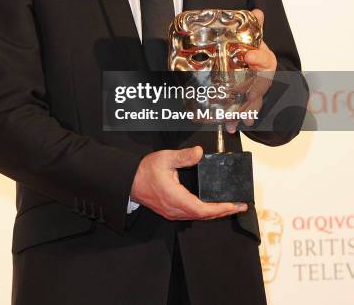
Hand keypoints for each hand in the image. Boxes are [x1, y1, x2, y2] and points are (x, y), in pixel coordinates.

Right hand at [130, 146, 247, 219]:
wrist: (129, 181)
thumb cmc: (145, 170)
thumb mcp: (165, 158)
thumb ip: (183, 156)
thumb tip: (199, 152)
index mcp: (176, 198)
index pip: (203, 209)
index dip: (221, 209)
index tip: (235, 205)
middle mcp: (175, 209)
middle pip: (204, 216)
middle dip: (223, 211)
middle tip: (239, 206)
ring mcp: (173, 212)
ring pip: (198, 217)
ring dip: (215, 213)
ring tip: (229, 206)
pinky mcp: (171, 211)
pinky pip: (192, 214)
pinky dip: (205, 211)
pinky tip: (211, 206)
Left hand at [226, 8, 276, 133]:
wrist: (257, 67)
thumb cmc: (254, 52)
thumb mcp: (254, 38)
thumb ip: (255, 26)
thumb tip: (257, 11)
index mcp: (266, 61)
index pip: (267, 59)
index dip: (258, 57)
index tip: (249, 55)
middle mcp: (264, 79)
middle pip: (260, 87)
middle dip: (251, 93)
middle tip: (240, 94)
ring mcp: (257, 92)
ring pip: (252, 103)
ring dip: (244, 112)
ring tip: (235, 119)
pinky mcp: (247, 102)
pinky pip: (244, 113)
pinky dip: (237, 120)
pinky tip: (230, 126)